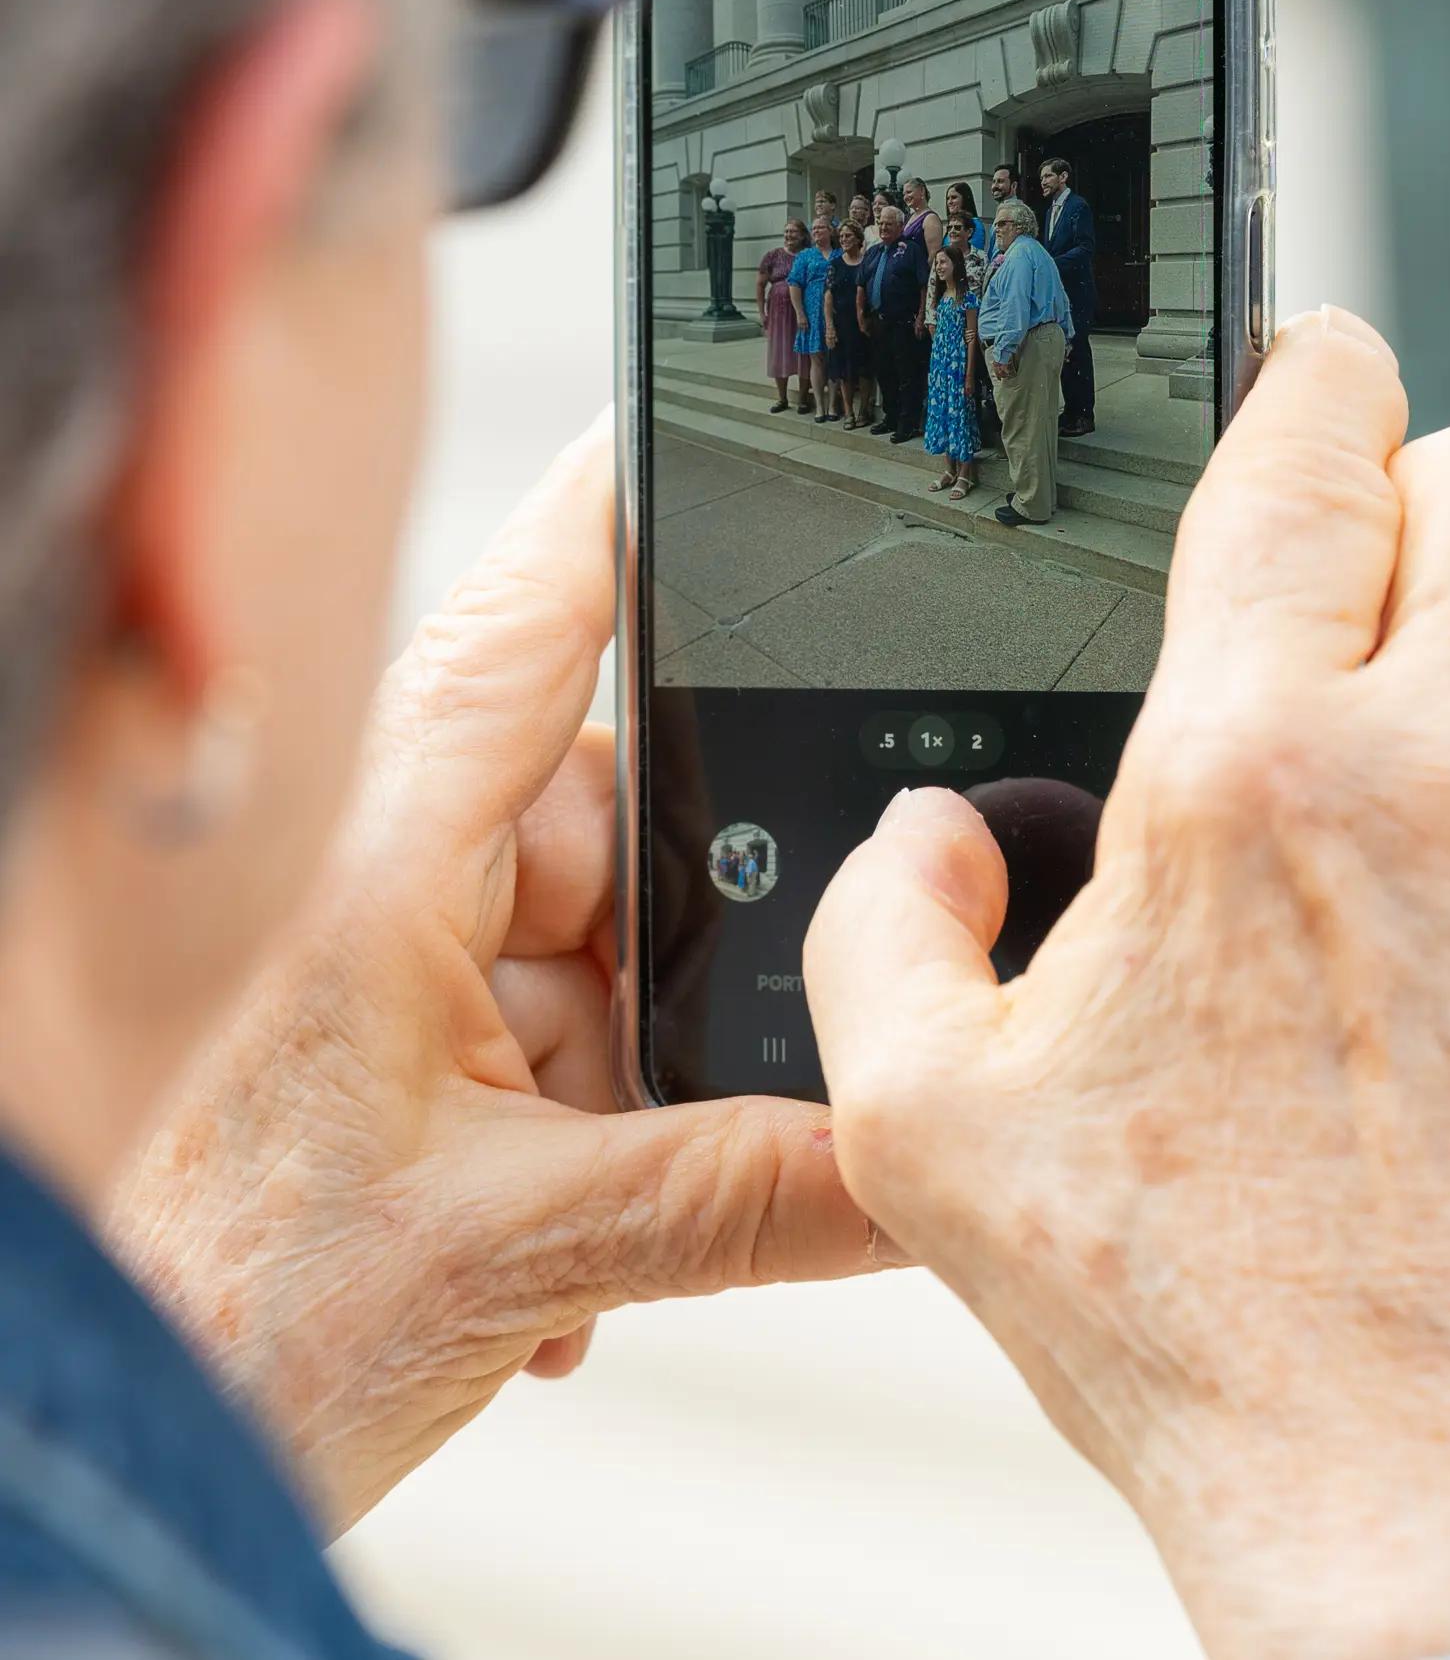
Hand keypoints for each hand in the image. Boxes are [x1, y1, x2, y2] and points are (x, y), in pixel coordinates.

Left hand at [110, 418, 885, 1535]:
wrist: (129, 1430)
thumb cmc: (234, 1315)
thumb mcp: (517, 1252)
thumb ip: (741, 1198)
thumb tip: (909, 1160)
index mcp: (390, 862)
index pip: (535, 625)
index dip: (624, 512)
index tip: (703, 428)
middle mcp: (393, 876)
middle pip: (619, 817)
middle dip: (677, 957)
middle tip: (676, 1088)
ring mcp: (397, 955)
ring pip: (600, 940)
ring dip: (628, 1069)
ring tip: (587, 1205)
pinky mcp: (403, 1032)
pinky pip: (557, 1021)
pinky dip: (590, 1118)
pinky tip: (558, 1237)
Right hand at [806, 309, 1449, 1659]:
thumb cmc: (1206, 1321)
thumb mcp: (935, 1124)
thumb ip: (885, 926)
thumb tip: (928, 839)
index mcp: (1253, 770)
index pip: (1311, 453)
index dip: (1300, 373)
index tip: (1293, 364)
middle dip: (1414, 477)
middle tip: (1340, 556)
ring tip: (1370, 793)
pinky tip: (1446, 923)